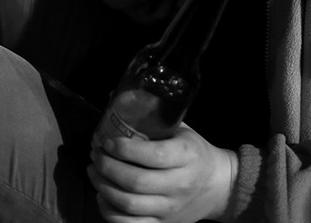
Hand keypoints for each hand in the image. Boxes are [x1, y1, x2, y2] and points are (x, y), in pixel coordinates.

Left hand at [88, 124, 237, 222]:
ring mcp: (169, 208)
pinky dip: (110, 212)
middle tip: (95, 154)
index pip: (152, 155)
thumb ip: (154, 117)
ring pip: (129, 205)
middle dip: (108, 167)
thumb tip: (114, 98)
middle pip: (136, 182)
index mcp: (185, 156)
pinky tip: (102, 196)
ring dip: (104, 188)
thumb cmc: (195, 152)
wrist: (218, 187)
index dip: (125, 149)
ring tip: (93, 171)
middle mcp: (178, 185)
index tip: (108, 140)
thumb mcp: (182, 130)